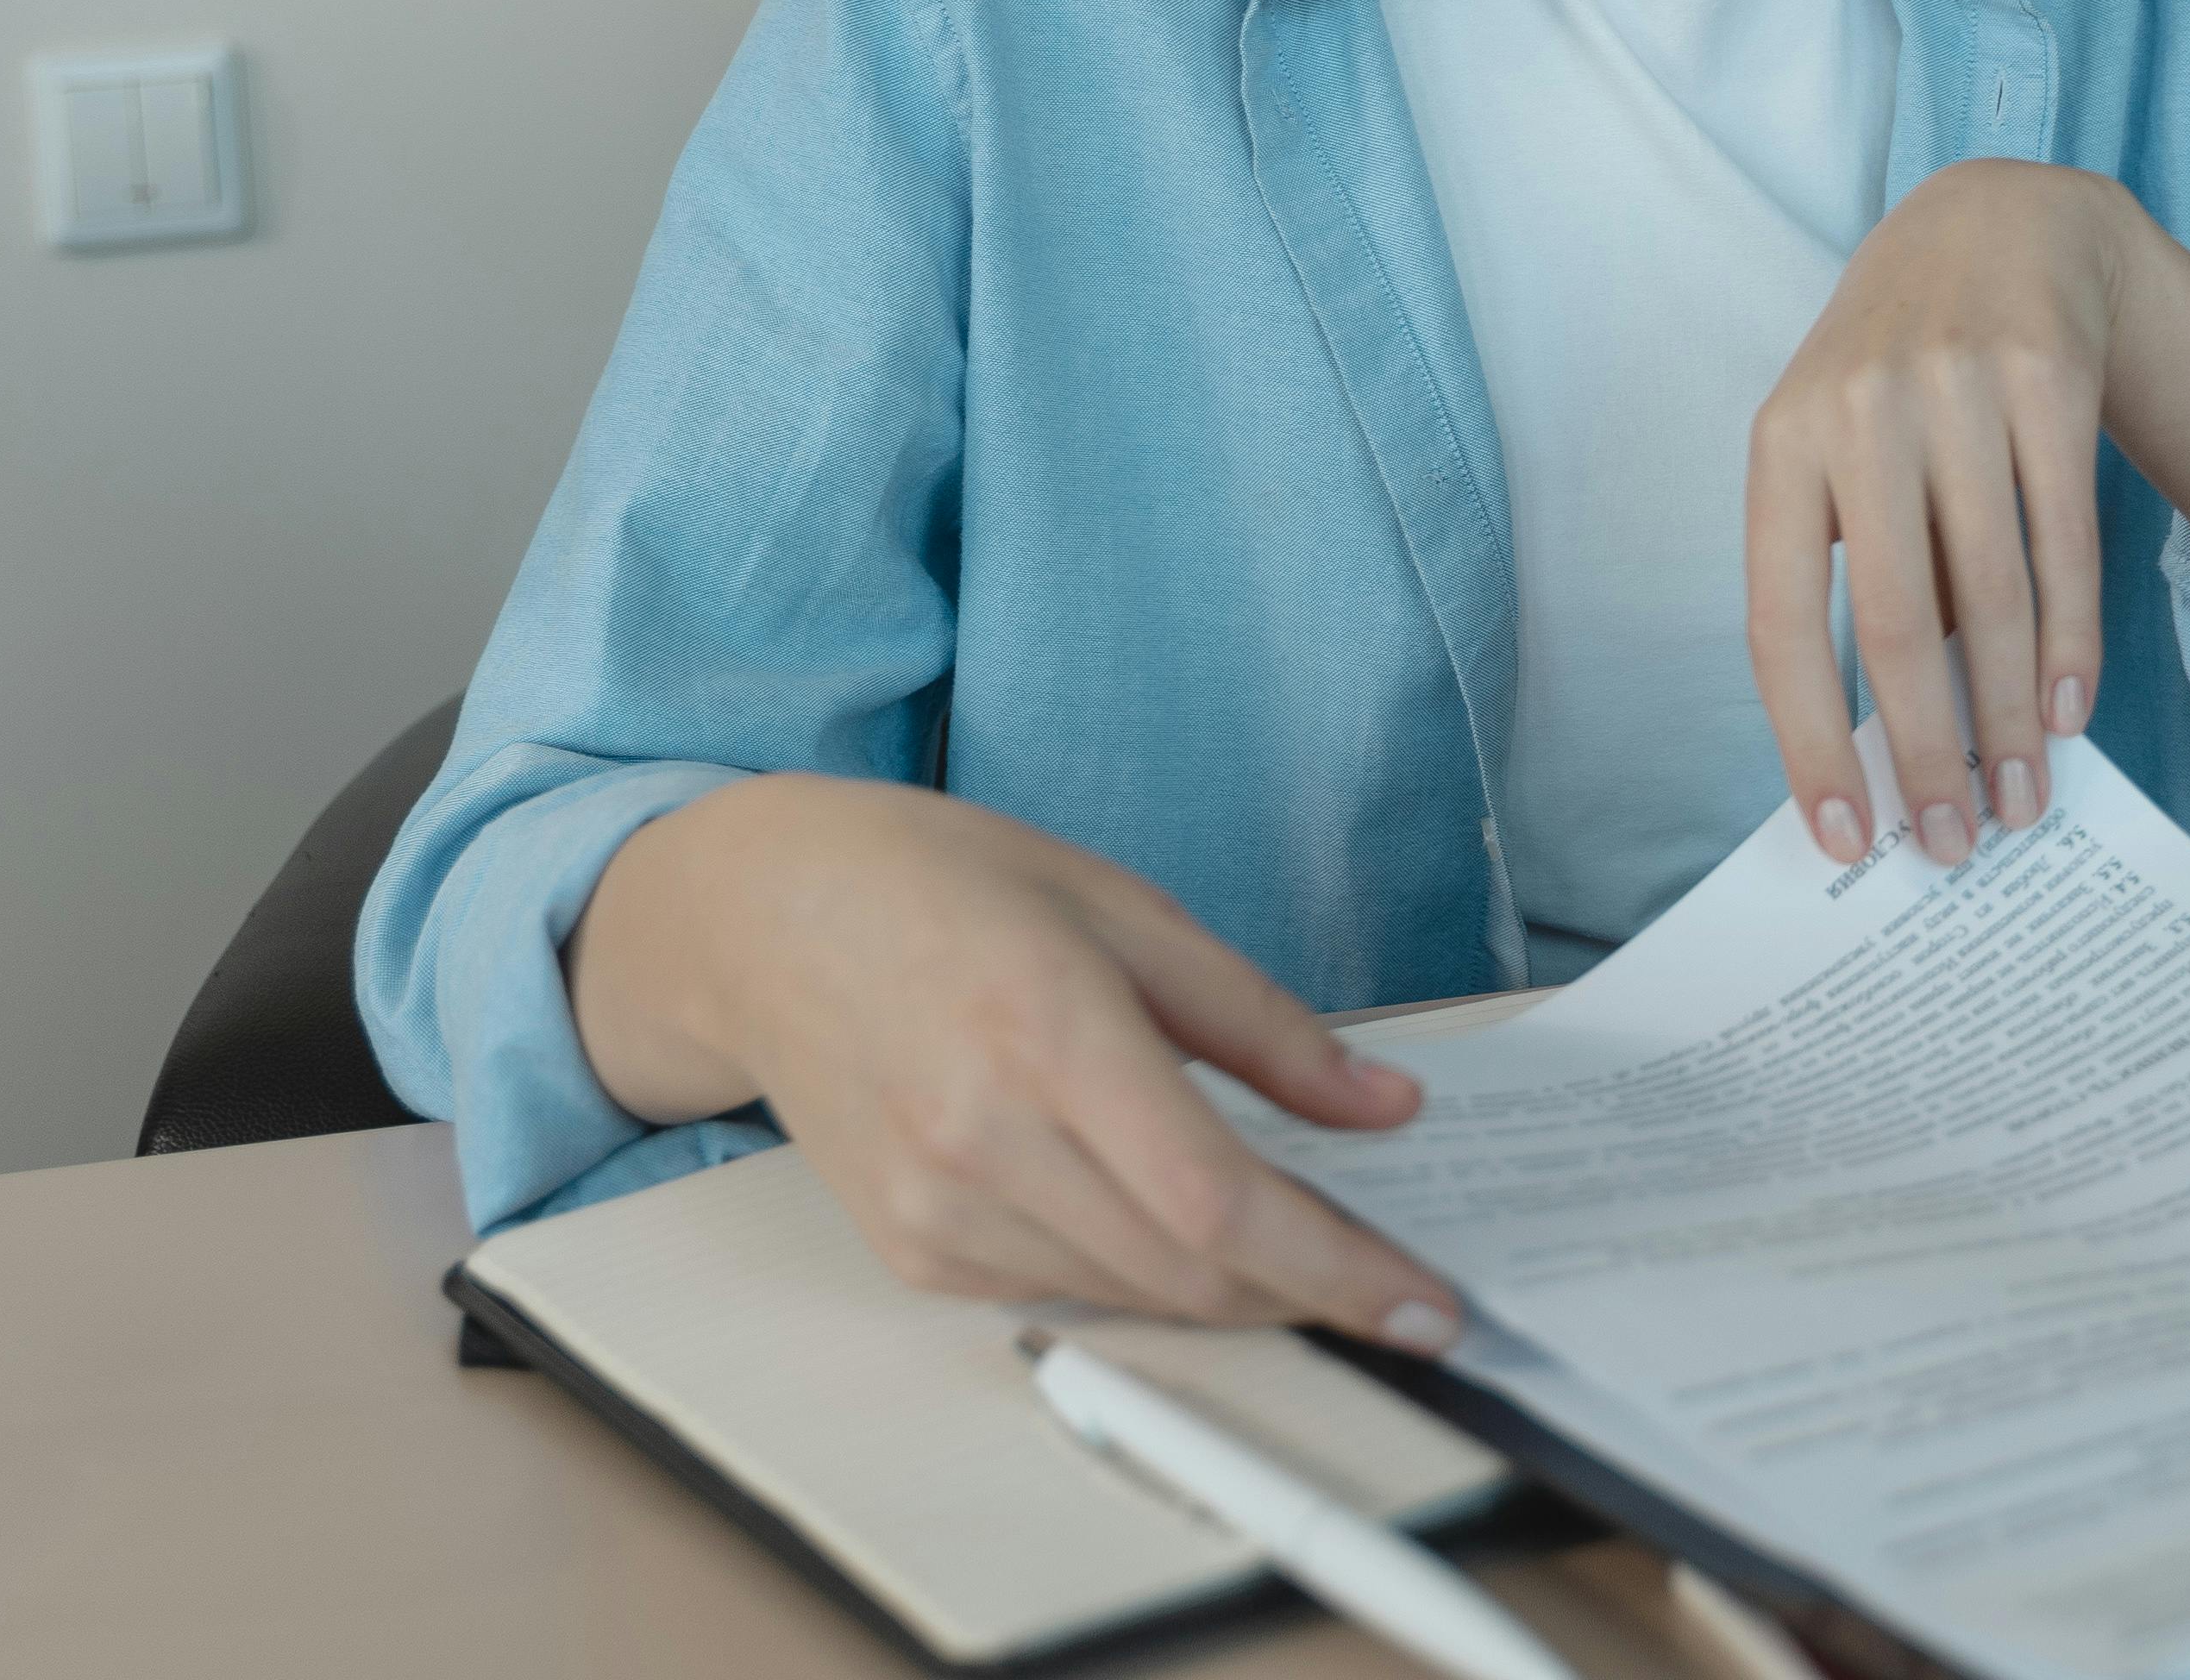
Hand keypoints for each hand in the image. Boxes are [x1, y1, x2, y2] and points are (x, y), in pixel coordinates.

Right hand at [564, 775, 1460, 1347]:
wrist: (761, 921)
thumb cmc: (942, 885)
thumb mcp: (1127, 907)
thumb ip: (1265, 1023)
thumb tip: (1386, 1107)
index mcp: (1049, 1030)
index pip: (1218, 1201)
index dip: (1338, 1268)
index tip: (1428, 1304)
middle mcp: (983, 1138)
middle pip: (1189, 1272)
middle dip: (1313, 1294)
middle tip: (1397, 1286)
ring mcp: (937, 1209)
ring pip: (1135, 1300)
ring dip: (1236, 1293)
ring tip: (1306, 1250)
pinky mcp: (912, 1250)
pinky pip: (1066, 1296)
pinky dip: (1146, 1279)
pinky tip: (1176, 1227)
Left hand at [1743, 159, 2141, 870]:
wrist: (1998, 223)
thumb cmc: (1897, 374)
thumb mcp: (1836, 446)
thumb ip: (1850, 572)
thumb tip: (1885, 747)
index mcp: (1782, 444)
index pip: (1781, 620)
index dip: (1808, 739)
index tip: (1843, 838)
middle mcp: (1861, 409)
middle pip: (1898, 620)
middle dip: (1927, 751)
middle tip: (1954, 843)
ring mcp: (1959, 386)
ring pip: (1993, 592)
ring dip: (2011, 716)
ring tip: (2023, 799)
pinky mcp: (2052, 377)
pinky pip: (2067, 540)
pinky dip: (2069, 641)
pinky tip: (2067, 710)